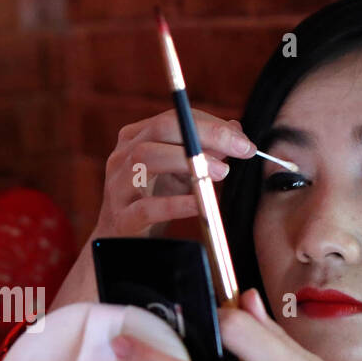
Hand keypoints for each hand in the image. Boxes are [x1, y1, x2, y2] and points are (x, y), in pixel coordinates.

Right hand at [94, 109, 254, 239]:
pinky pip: (147, 207)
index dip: (212, 124)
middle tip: (241, 148)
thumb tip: (235, 129)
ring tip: (222, 173)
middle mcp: (122, 156)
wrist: (121, 243)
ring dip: (189, 161)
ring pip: (147, 158)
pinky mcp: (122, 218)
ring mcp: (119, 186)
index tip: (243, 140)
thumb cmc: (151, 201)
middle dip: (207, 134)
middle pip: (161, 129)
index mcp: (134, 139)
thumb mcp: (177, 172)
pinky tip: (200, 203)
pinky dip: (176, 204)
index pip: (174, 118)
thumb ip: (203, 150)